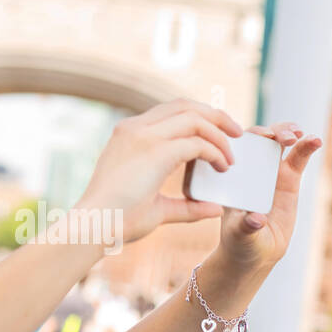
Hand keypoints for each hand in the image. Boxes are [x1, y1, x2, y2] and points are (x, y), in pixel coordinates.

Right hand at [75, 98, 242, 245]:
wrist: (94, 226)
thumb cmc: (117, 221)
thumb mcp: (157, 208)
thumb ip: (186, 206)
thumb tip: (214, 209)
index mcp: (129, 134)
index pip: (170, 111)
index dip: (198, 117)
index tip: (217, 134)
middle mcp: (135, 128)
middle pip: (185, 105)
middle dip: (215, 115)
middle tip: (237, 133)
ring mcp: (143, 136)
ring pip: (194, 117)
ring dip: (219, 132)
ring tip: (233, 153)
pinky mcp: (155, 151)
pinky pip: (196, 142)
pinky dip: (214, 151)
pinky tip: (222, 167)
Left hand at [211, 121, 321, 273]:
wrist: (257, 252)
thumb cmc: (240, 242)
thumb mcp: (240, 235)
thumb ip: (247, 226)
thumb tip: (256, 219)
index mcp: (232, 177)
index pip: (236, 148)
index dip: (249, 137)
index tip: (262, 136)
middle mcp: (249, 169)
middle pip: (260, 139)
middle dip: (272, 132)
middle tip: (285, 137)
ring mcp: (270, 171)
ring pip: (279, 143)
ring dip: (289, 132)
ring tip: (300, 134)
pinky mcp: (289, 178)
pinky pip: (298, 158)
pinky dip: (307, 147)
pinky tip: (316, 140)